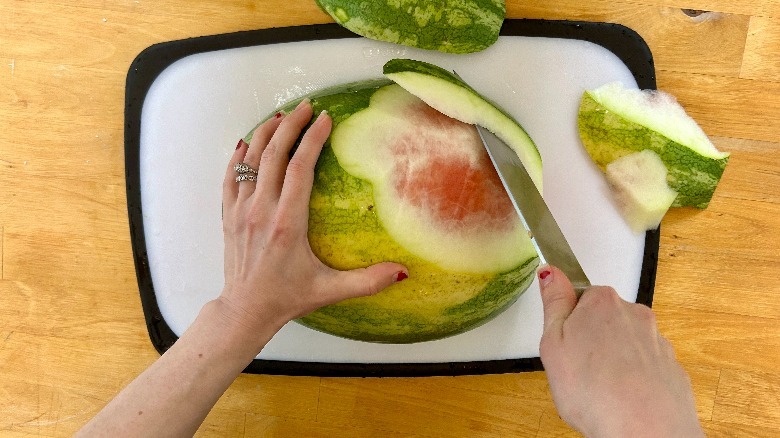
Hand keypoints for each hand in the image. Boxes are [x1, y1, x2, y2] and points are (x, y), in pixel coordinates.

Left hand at [217, 100, 406, 347]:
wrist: (245, 310)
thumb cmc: (288, 298)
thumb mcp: (330, 290)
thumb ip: (368, 281)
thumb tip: (403, 272)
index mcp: (289, 223)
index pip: (300, 168)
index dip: (313, 139)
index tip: (325, 119)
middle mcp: (262, 210)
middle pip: (274, 154)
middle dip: (290, 125)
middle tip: (306, 106)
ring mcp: (240, 210)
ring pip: (250, 160)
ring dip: (265, 133)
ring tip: (281, 115)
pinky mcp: (228, 215)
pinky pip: (230, 176)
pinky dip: (238, 155)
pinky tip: (247, 141)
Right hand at [538, 265, 702, 436]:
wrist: (645, 431)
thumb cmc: (594, 391)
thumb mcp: (553, 343)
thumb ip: (553, 303)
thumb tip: (550, 273)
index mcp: (602, 302)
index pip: (580, 298)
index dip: (568, 324)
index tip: (564, 347)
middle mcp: (635, 314)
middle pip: (605, 320)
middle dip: (592, 341)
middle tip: (576, 371)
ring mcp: (658, 342)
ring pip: (627, 346)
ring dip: (614, 362)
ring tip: (599, 391)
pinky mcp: (672, 369)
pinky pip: (645, 369)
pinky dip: (634, 380)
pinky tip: (622, 400)